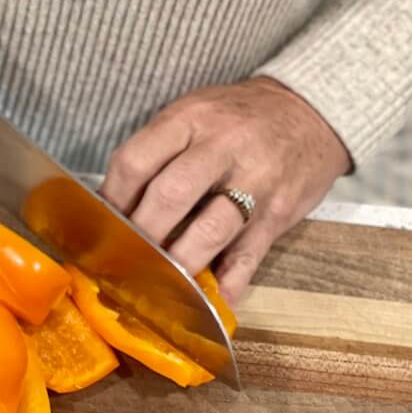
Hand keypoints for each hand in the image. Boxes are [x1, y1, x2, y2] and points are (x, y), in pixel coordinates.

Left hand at [100, 78, 350, 301]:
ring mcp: (255, 183)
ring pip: (209, 231)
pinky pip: (248, 256)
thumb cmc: (236, 119)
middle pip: (169, 196)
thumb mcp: (191, 115)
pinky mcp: (278, 214)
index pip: (135, 161)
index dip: (111, 199)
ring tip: (155, 281)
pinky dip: (226, 283)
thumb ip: (154, 153)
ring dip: (177, 262)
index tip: (100, 223)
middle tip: (121, 257)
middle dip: (139, 234)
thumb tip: (108, 204)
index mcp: (189, 120)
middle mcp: (222, 148)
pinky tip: (206, 300)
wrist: (311, 111)